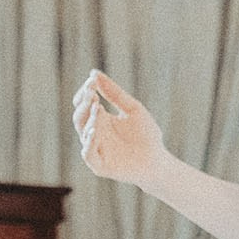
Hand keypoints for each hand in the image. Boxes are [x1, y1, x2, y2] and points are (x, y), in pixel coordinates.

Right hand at [72, 70, 165, 184]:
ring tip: (97, 107)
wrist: (159, 161)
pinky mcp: (100, 166)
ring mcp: (95, 150)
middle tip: (92, 93)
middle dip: (84, 103)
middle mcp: (94, 134)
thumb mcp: (132, 109)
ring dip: (89, 118)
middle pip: (79, 117)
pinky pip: (89, 154)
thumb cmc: (146, 136)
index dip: (85, 92)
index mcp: (100, 120)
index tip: (92, 81)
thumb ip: (114, 93)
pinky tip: (95, 130)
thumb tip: (94, 73)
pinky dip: (90, 142)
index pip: (83, 104)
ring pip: (83, 132)